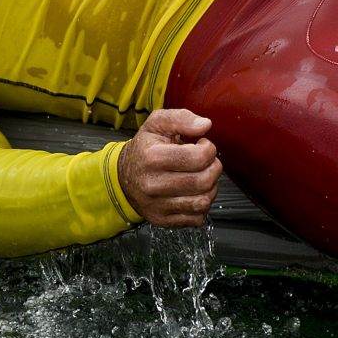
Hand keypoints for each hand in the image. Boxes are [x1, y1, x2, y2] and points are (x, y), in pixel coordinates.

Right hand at [118, 107, 220, 227]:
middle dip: (213, 168)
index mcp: (152, 157)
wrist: (123, 177)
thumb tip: (205, 124)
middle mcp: (153, 184)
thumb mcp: (156, 124)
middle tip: (206, 162)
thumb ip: (181, 118)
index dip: (209, 149)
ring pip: (203, 202)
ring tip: (202, 176)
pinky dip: (202, 206)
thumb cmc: (144, 149)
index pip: (198, 157)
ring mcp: (158, 205)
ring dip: (210, 187)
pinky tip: (194, 193)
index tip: (202, 145)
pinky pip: (197, 218)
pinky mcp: (163, 220)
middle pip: (203, 181)